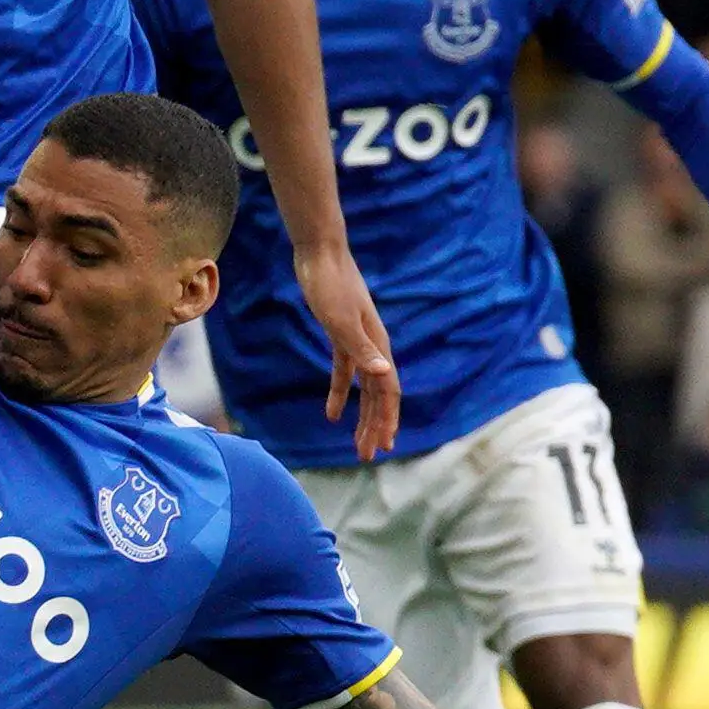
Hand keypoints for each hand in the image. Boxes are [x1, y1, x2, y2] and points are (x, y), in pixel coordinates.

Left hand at [294, 238, 401, 460]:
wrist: (320, 253)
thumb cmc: (330, 285)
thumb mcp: (341, 320)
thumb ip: (361, 349)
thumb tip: (385, 374)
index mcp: (378, 346)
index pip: (387, 391)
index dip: (386, 420)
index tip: (381, 446)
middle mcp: (374, 347)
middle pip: (378, 395)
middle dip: (375, 426)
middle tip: (368, 455)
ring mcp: (358, 341)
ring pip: (364, 387)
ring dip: (362, 415)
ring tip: (357, 442)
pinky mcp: (341, 335)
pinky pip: (344, 371)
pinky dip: (338, 393)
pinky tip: (331, 413)